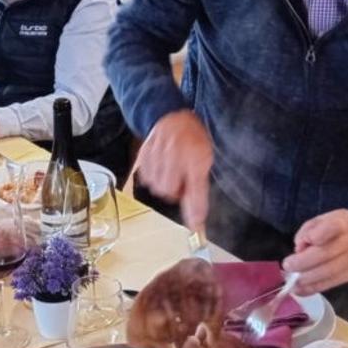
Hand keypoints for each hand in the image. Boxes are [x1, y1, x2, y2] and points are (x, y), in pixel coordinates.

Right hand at [133, 110, 213, 233]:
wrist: (171, 117)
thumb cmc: (192, 140)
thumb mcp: (204, 161)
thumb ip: (198, 192)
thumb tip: (196, 221)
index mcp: (196, 159)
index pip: (196, 191)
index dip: (195, 212)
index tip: (196, 229)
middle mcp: (176, 157)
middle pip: (169, 193)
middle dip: (176, 190)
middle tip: (182, 178)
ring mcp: (157, 156)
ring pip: (157, 187)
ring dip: (164, 184)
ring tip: (172, 169)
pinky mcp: (143, 156)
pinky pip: (147, 179)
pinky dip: (154, 177)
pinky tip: (161, 165)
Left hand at [282, 210, 347, 294]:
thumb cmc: (335, 229)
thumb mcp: (320, 221)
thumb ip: (307, 231)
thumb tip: (299, 249)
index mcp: (344, 222)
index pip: (333, 227)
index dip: (316, 236)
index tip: (301, 243)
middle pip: (326, 254)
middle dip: (303, 262)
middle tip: (288, 266)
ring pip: (328, 272)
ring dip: (306, 278)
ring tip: (291, 281)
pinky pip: (331, 283)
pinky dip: (312, 288)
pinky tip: (300, 289)